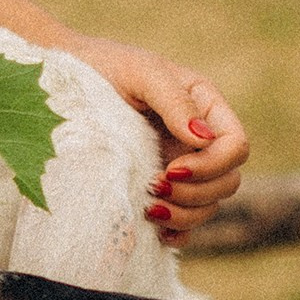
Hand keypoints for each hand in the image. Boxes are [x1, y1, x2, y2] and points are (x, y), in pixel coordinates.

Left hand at [66, 38, 247, 244]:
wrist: (63, 86)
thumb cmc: (106, 68)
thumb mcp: (142, 74)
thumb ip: (175, 101)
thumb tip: (203, 137)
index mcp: (205, 110)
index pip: (235, 146)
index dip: (212, 165)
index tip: (173, 168)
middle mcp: (198, 142)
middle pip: (227, 181)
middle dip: (196, 192)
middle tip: (155, 186)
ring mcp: (181, 168)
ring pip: (208, 205)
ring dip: (185, 214)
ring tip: (149, 208)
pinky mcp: (161, 190)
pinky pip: (185, 222)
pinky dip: (178, 231)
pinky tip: (156, 230)